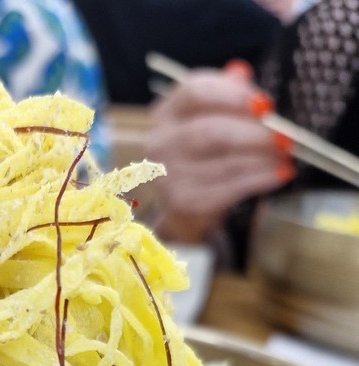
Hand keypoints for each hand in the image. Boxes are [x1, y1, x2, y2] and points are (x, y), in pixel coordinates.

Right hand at [145, 66, 294, 242]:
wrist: (184, 201)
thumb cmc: (203, 151)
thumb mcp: (211, 115)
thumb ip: (227, 95)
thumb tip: (247, 81)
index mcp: (167, 111)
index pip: (195, 92)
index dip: (234, 95)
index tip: (266, 104)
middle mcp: (160, 142)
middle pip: (211, 131)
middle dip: (254, 133)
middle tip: (285, 135)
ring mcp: (168, 175)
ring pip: (224, 162)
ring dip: (262, 159)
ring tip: (286, 156)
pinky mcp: (183, 201)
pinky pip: (228, 189)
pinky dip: (258, 180)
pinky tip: (278, 175)